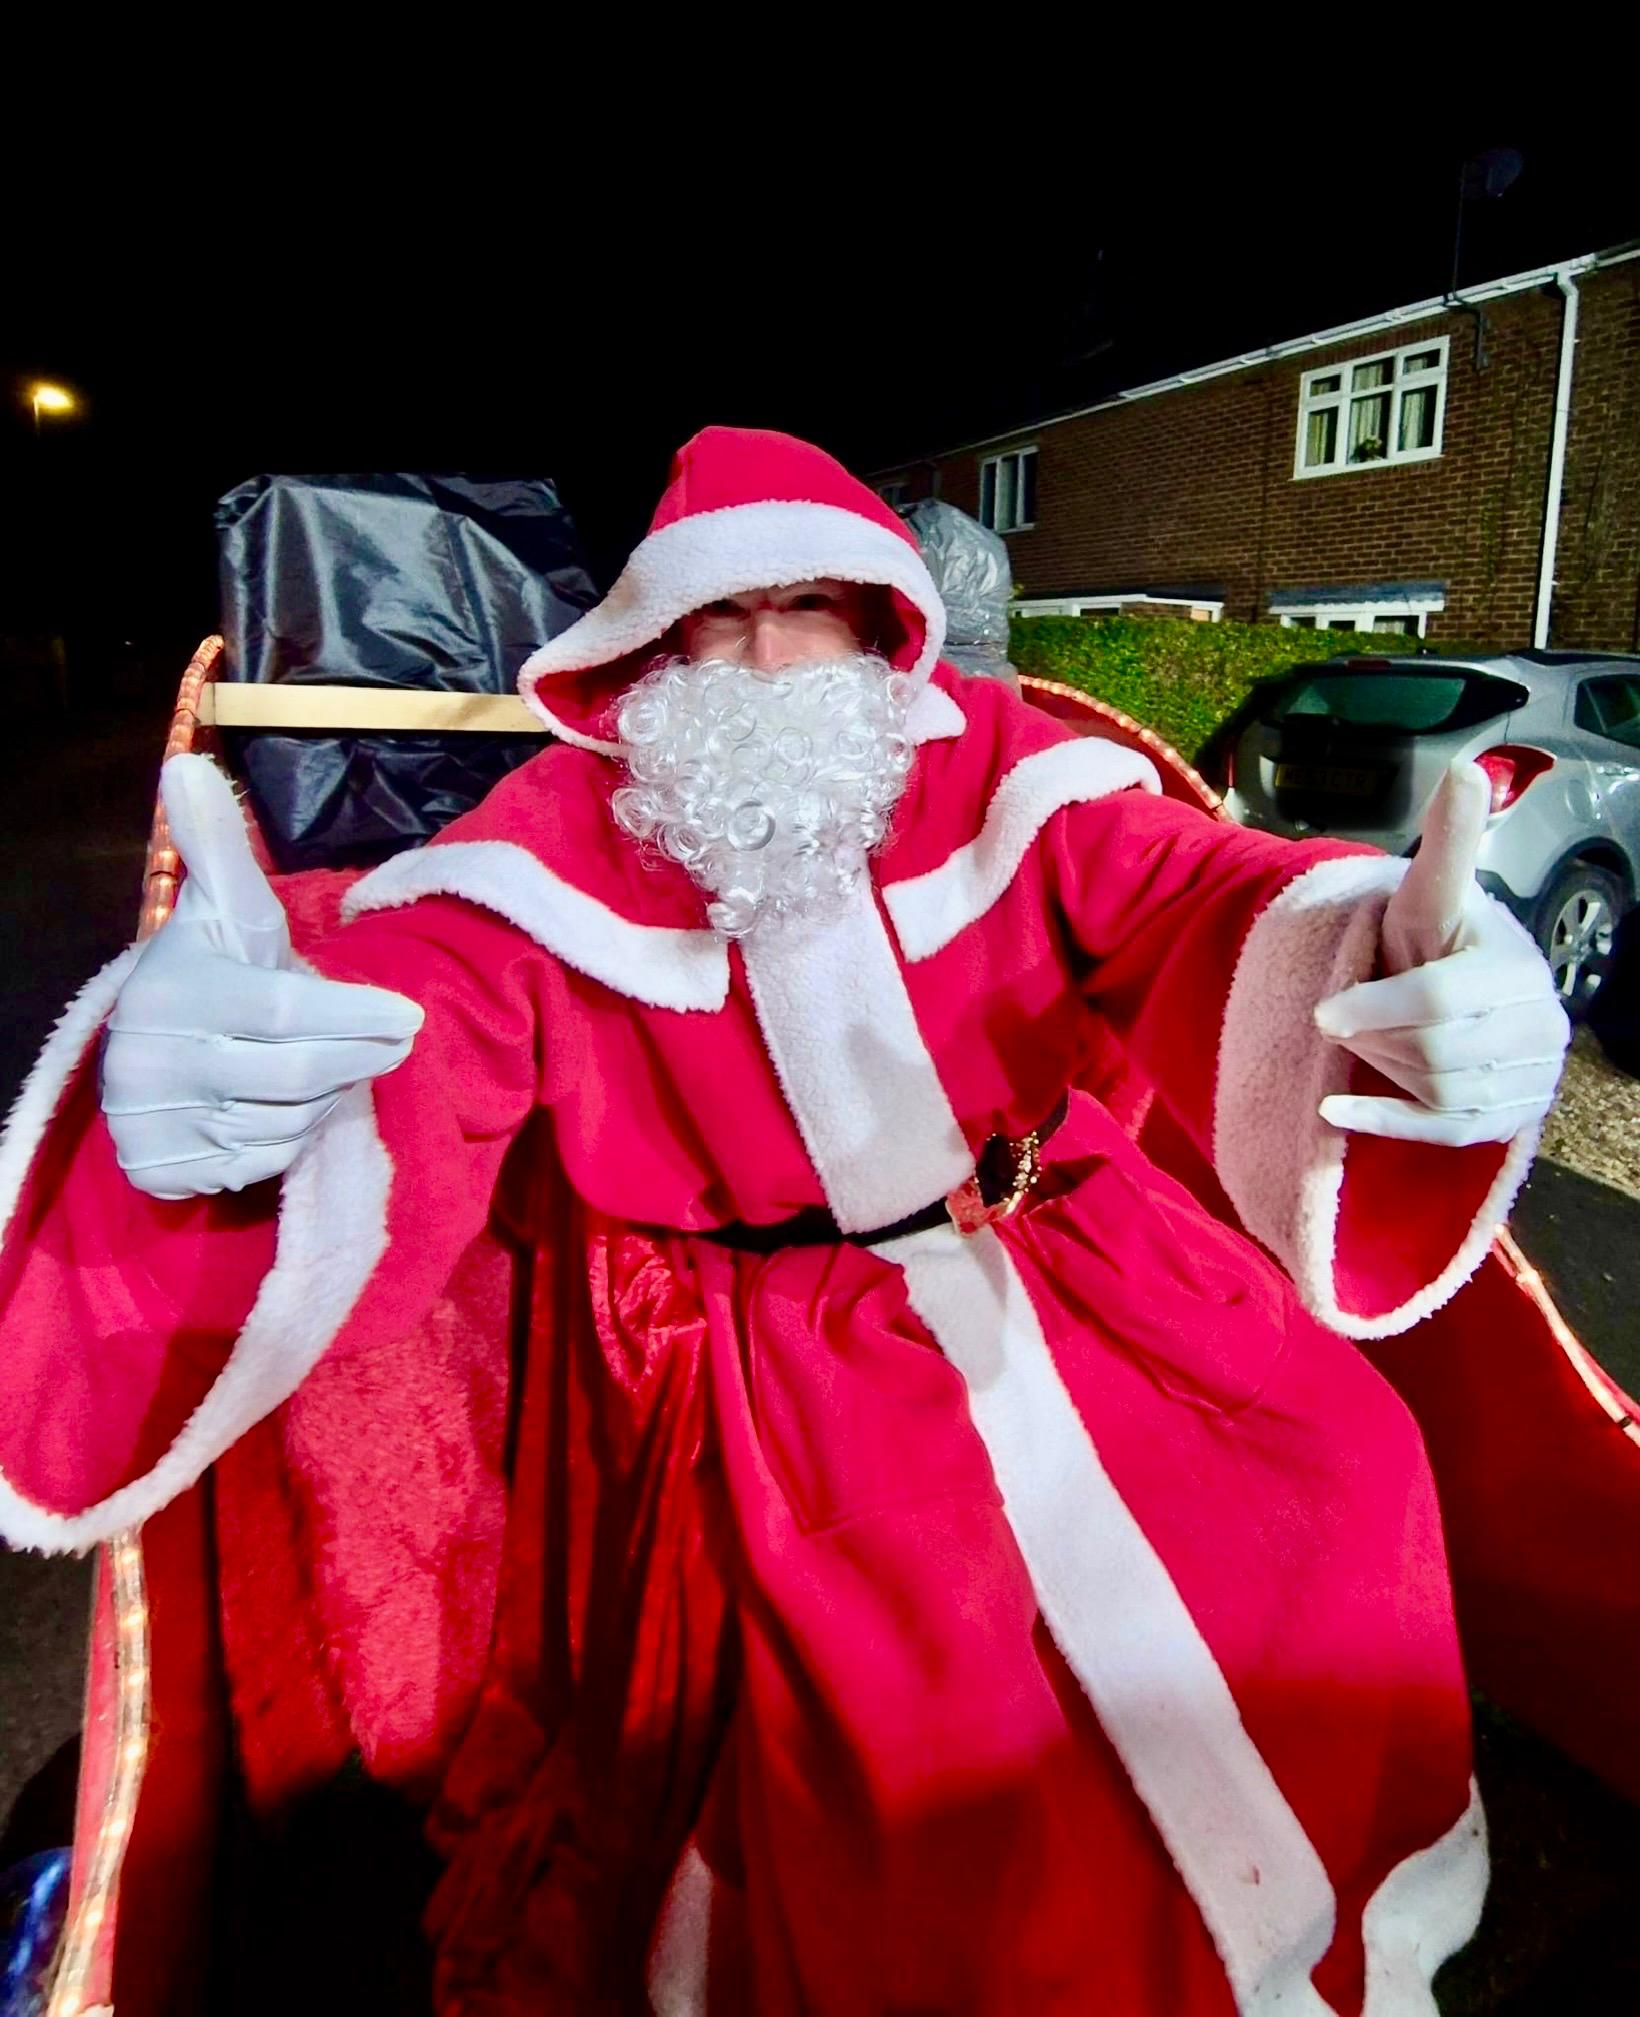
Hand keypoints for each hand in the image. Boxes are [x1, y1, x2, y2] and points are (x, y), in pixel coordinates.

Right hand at [101, 755, 423, 1198]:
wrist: (156, 1044)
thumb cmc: (214, 969)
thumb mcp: (223, 907)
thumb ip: (219, 845)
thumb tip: (188, 766)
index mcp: (173, 991)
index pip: (286, 1014)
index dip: (356, 1017)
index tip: (409, 1015)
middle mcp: (153, 1062)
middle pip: (297, 1074)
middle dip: (360, 1057)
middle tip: (396, 1039)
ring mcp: (153, 1124)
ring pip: (286, 1124)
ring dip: (324, 1098)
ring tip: (327, 1064)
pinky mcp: (163, 1173)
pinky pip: (261, 1165)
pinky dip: (289, 1140)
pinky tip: (286, 1106)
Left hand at [1313, 759, 1568, 1146]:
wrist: (1455, 991)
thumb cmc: (1433, 940)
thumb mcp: (1431, 892)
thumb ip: (1450, 840)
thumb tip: (1469, 768)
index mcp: (1516, 970)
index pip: (1439, 999)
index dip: (1377, 1007)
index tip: (1321, 1014)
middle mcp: (1537, 1028)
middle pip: (1431, 1050)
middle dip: (1377, 1034)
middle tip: (1349, 1016)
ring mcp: (1527, 1080)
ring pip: (1433, 1089)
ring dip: (1383, 1066)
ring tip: (1369, 1038)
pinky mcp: (1502, 1120)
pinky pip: (1440, 1133)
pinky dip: (1385, 1123)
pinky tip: (1336, 1111)